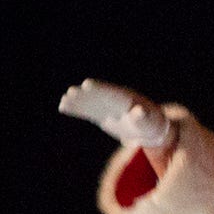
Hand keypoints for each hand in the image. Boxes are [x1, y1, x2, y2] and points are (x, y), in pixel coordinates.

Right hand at [58, 79, 175, 152]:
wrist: (148, 128)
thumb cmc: (150, 124)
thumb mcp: (148, 121)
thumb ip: (142, 117)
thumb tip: (139, 112)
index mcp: (126, 98)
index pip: (110, 92)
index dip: (99, 88)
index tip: (87, 84)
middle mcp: (114, 100)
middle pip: (97, 95)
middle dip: (85, 94)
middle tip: (71, 92)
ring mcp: (106, 106)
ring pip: (90, 102)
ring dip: (77, 101)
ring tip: (64, 99)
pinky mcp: (101, 114)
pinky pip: (87, 111)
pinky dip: (76, 109)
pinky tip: (63, 107)